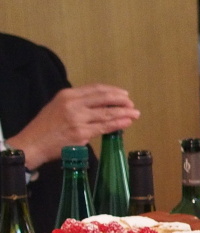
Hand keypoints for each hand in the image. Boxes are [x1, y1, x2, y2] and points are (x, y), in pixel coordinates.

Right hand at [7, 85, 139, 169]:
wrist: (32, 144)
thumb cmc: (45, 127)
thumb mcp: (57, 107)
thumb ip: (77, 103)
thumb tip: (100, 104)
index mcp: (67, 95)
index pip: (95, 89)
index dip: (112, 91)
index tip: (124, 94)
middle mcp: (73, 104)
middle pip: (104, 99)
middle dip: (121, 101)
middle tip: (132, 104)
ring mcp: (78, 118)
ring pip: (107, 113)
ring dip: (124, 113)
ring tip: (135, 114)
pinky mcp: (81, 133)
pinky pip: (104, 127)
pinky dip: (118, 124)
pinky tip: (126, 123)